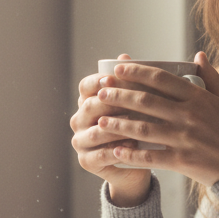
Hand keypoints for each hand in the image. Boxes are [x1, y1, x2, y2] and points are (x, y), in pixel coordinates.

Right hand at [70, 54, 152, 205]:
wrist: (139, 161)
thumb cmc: (139, 126)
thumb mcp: (138, 103)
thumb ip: (130, 81)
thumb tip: (125, 56)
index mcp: (87, 101)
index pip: (85, 86)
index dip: (99, 81)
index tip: (115, 78)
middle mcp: (79, 120)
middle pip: (90, 106)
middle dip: (112, 102)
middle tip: (133, 100)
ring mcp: (80, 141)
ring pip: (96, 131)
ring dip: (118, 126)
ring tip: (138, 123)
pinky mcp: (86, 161)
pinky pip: (101, 154)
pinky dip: (118, 149)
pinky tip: (134, 145)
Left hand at [89, 52, 218, 187]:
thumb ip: (210, 77)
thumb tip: (198, 55)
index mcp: (199, 97)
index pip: (161, 79)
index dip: (137, 72)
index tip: (118, 68)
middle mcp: (190, 115)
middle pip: (146, 101)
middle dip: (119, 94)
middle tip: (101, 91)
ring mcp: (185, 139)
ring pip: (144, 128)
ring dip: (118, 123)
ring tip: (100, 120)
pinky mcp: (183, 161)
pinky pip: (151, 157)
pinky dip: (131, 154)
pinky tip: (115, 150)